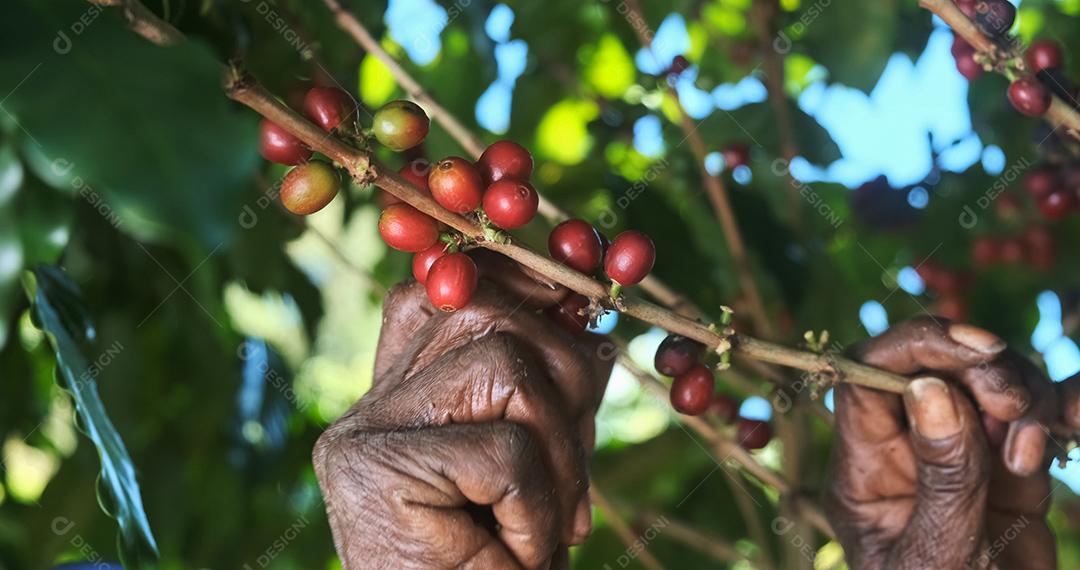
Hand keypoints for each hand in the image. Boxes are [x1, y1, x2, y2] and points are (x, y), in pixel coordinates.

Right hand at [313, 252, 613, 569]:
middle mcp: (368, 404)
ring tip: (549, 522)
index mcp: (398, 394)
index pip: (448, 289)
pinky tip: (520, 554)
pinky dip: (539, 506)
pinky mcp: (372, 470)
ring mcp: (362, 432)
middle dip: (566, 375)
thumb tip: (590, 321)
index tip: (580, 307)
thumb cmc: (503, 569)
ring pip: (504, 363)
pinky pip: (505, 448)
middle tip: (576, 469)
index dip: (518, 282)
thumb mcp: (536, 464)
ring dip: (559, 450)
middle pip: (486, 311)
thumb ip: (544, 391)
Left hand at [825, 316, 1065, 568]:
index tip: (974, 351)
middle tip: (1014, 407)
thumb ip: (943, 480)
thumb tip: (932, 390)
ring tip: (1032, 455)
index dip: (916, 347)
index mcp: (863, 468)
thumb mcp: (935, 561)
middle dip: (983, 371)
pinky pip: (1035, 422)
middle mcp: (906, 451)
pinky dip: (1063, 410)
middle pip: (936, 369)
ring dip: (1024, 399)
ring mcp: (959, 458)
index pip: (867, 377)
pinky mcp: (1008, 474)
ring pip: (990, 387)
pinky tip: (1079, 418)